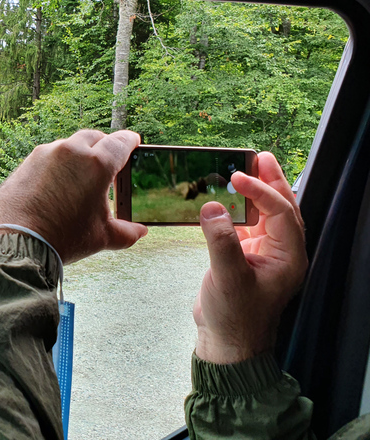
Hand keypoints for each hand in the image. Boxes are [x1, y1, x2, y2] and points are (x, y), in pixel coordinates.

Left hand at [0, 129, 147, 263]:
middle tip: (107, 158)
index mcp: (96, 164)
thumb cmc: (63, 238)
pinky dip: (55, 165)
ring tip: (79, 174)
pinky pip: (45, 158)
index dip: (130, 141)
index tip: (133, 141)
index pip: (120, 142)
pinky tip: (55, 183)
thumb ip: (126, 232)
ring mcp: (44, 155)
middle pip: (93, 137)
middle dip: (103, 144)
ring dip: (76, 155)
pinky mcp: (25, 164)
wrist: (17, 242)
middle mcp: (70, 152)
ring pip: (67, 146)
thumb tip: (140, 231)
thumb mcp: (101, 237)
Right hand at [194, 152, 307, 363]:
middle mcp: (281, 253)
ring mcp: (263, 255)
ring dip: (255, 192)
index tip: (237, 178)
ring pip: (264, 215)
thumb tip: (212, 207)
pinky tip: (226, 199)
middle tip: (259, 157)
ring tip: (245, 169)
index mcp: (289, 257)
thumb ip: (221, 242)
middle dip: (270, 181)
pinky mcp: (244, 259)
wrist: (227, 345)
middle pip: (281, 208)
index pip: (281, 213)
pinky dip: (238, 209)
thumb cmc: (235, 317)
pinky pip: (246, 226)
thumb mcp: (228, 278)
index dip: (261, 192)